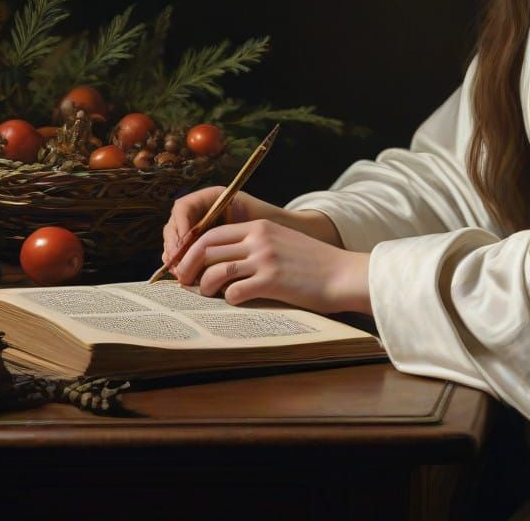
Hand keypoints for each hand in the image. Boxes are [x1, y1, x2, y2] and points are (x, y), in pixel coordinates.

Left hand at [172, 218, 370, 314]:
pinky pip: (234, 292)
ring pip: (216, 271)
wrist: (343, 275)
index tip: (186, 265)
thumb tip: (222, 262)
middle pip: (207, 249)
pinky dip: (229, 299)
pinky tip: (237, 301)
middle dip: (190, 267)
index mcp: (260, 227)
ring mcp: (265, 259)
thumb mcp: (283, 243)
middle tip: (185, 282)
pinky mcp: (271, 281)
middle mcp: (259, 239)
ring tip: (207, 294)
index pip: (212, 233)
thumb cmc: (314, 264)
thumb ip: (256, 246)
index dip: (193, 250)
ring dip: (205, 286)